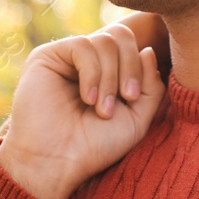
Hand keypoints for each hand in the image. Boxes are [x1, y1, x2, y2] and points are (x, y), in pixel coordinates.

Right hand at [0, 17, 165, 198]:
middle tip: (127, 97)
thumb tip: (147, 49)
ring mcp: (66, 58)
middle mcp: (87, 61)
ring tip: (102, 109)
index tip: (134, 99)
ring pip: (104, 41)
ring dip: (110, 77)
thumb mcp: (136, 118)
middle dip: (130, 66)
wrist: (59, 163)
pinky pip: (82, 46)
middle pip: (120, 36)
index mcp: (107, 72)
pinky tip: (87, 99)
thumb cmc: (95, 146)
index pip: (132, 47)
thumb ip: (151, 86)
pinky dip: (92, 73)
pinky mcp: (46, 57)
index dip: (140, 67)